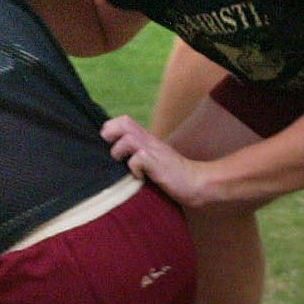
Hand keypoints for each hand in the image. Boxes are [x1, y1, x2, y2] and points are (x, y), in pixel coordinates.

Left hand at [101, 115, 217, 205]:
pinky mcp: (158, 165)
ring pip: (128, 139)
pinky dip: (134, 168)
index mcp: (147, 140)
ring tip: (123, 163)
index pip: (124, 121)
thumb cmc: (174, 175)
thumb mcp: (154, 160)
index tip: (106, 144)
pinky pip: (138, 160)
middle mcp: (149, 141)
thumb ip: (139, 154)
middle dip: (110, 133)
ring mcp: (154, 152)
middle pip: (124, 122)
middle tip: (111, 151)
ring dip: (119, 152)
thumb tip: (116, 159)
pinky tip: (139, 177)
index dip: (110, 128)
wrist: (197, 183)